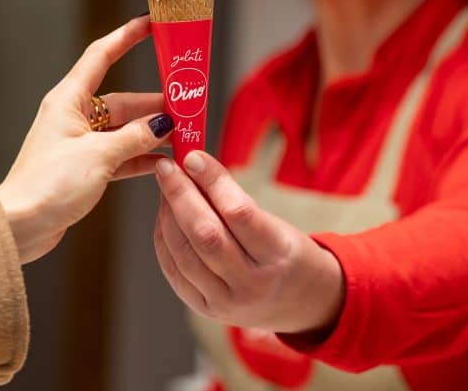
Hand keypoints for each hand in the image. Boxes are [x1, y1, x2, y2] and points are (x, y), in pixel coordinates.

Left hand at [0, 15, 174, 263]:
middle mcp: (75, 116)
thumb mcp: (99, 155)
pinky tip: (166, 161)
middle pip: (124, 100)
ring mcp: (82, 142)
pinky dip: (143, 156)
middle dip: (156, 103)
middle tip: (189, 105)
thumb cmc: (48, 184)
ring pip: (126, 128)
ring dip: (153, 133)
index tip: (152, 25)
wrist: (20, 227)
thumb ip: (135, 137)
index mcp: (69, 100)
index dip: (127, 37)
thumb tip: (164, 123)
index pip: (101, 55)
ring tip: (185, 135)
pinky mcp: (86, 166)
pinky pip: (122, 153)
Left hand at [152, 150, 344, 333]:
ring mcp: (226, 302)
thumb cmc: (288, 254)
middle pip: (205, 235)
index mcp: (278, 256)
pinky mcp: (206, 310)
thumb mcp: (278, 226)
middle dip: (180, 195)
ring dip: (168, 215)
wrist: (302, 304)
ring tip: (166, 188)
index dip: (213, 182)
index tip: (194, 157)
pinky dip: (165, 239)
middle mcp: (251, 284)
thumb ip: (237, 203)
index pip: (239, 213)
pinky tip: (165, 216)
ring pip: (183, 253)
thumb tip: (195, 167)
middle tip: (167, 167)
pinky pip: (175, 271)